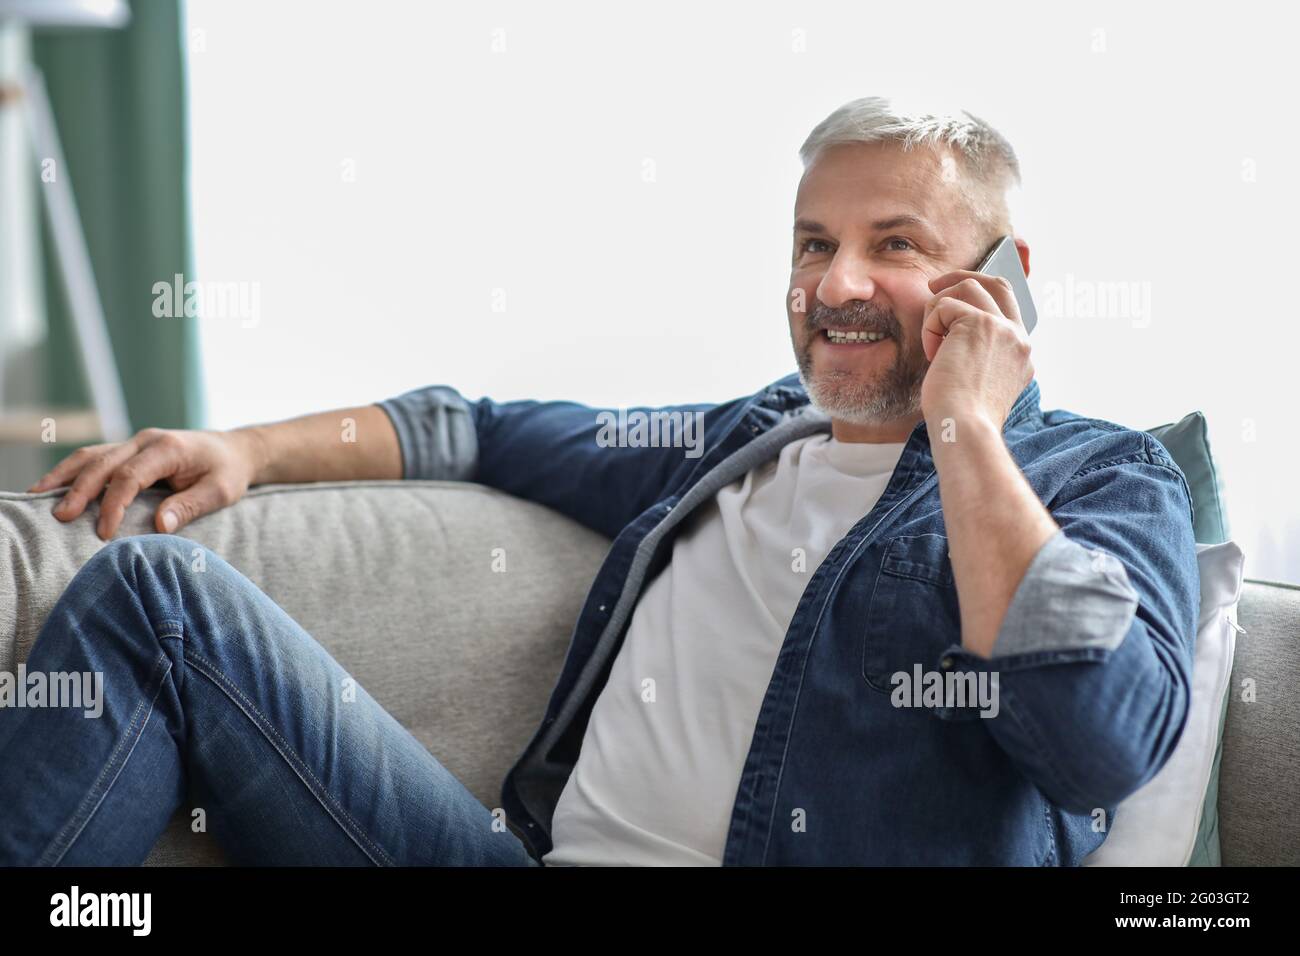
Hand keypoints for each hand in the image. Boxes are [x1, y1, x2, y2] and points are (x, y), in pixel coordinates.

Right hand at [28, 427, 265, 540]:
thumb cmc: (229, 472)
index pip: (130, 476)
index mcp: (168, 448)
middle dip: (80, 490)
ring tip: (38, 497)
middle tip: (61, 517)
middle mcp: (147, 440)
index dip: (113, 504)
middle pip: (103, 463)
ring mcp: (136, 442)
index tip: (104, 533)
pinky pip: (97, 458)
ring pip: (93, 455)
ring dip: (66, 476)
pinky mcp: (130, 449)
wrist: (236, 450)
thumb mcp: (221, 491)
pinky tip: (54, 487)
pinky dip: (74, 471)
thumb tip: (160, 525)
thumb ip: (190, 506)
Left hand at [919, 271, 1032, 429]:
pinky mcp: (980, 323)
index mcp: (1021, 353)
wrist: (964, 428)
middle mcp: (1018, 337)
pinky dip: (930, 327)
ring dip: (939, 308)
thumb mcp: (979, 382)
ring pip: (968, 287)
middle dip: (963, 278)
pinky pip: (944, 306)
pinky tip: (932, 354)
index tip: (958, 300)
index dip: (983, 295)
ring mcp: (1003, 328)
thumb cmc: (962, 416)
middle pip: (997, 283)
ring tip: (932, 340)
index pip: (1009, 307)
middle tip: (935, 288)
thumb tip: (951, 333)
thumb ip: (978, 355)